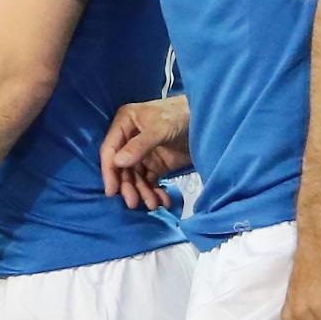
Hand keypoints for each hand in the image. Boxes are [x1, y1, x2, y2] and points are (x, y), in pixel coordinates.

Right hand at [99, 96, 190, 210]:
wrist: (211, 120)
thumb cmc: (182, 115)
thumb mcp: (161, 128)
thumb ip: (139, 145)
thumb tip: (118, 163)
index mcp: (125, 124)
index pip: (110, 150)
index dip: (109, 172)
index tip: (112, 192)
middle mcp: (130, 139)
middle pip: (122, 168)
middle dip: (128, 186)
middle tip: (134, 202)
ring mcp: (143, 153)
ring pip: (136, 178)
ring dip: (142, 192)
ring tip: (153, 204)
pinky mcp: (157, 165)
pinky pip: (150, 182)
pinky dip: (154, 192)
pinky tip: (163, 201)